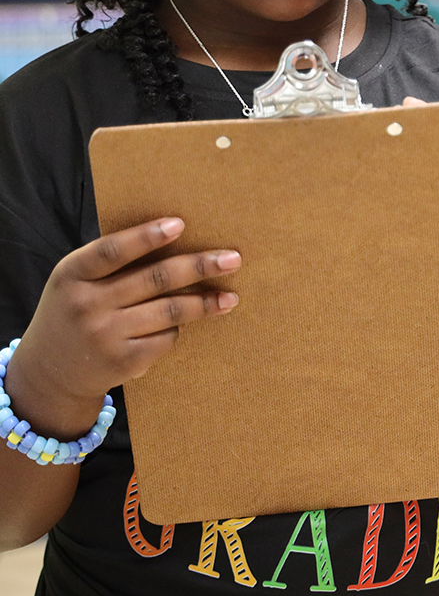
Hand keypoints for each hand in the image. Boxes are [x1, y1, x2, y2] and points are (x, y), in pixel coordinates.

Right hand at [9, 218, 240, 437]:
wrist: (49, 372)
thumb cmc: (74, 312)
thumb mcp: (76, 282)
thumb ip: (110, 264)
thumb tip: (175, 237)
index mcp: (71, 275)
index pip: (112, 251)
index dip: (146, 237)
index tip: (180, 224)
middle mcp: (86, 305)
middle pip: (154, 279)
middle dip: (199, 267)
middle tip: (233, 259)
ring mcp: (104, 335)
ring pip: (169, 311)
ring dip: (205, 303)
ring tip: (231, 296)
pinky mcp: (123, 361)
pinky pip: (165, 338)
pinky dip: (179, 328)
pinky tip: (187, 324)